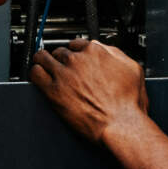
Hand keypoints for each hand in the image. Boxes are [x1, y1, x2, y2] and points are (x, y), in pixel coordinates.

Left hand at [29, 38, 147, 142]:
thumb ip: (116, 54)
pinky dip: (35, 73)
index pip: (77, 44)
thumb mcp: (132, 69)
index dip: (75, 52)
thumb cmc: (128, 104)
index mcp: (95, 52)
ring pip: (43, 58)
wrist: (120, 125)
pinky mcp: (53, 91)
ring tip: (42, 66)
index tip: (74, 57)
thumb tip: (105, 50)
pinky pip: (35, 74)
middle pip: (60, 51)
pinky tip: (37, 76)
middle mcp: (77, 60)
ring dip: (43, 61)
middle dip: (61, 59)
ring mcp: (63, 74)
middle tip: (62, 67)